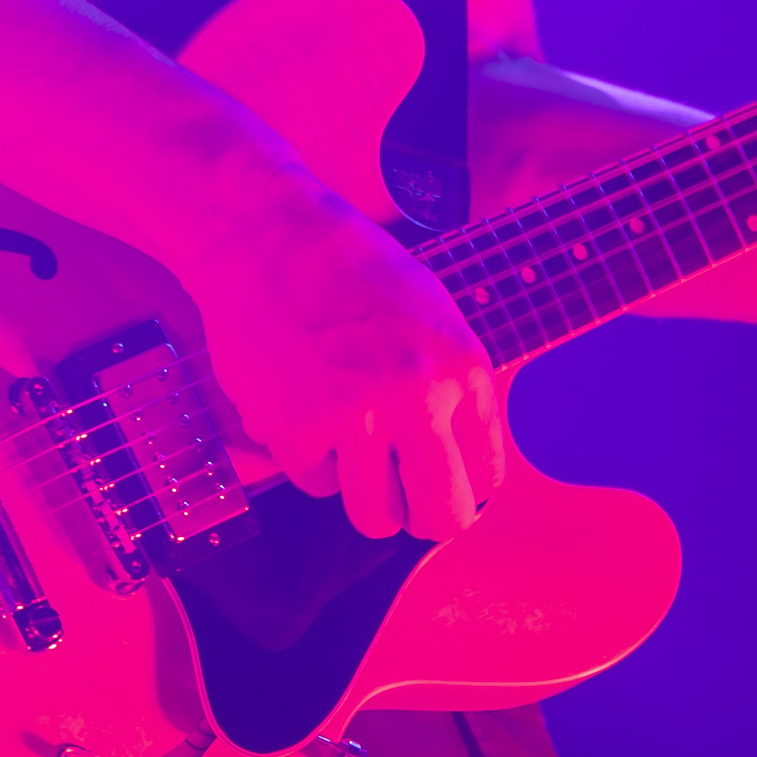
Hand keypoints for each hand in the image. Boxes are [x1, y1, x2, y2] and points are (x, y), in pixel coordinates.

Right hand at [180, 175, 505, 545]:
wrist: (268, 237)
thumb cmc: (351, 271)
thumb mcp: (433, 315)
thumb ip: (452, 387)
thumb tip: (464, 464)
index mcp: (461, 369)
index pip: (488, 476)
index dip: (465, 488)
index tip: (444, 482)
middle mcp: (417, 399)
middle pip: (442, 517)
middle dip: (424, 517)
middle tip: (406, 501)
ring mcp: (355, 419)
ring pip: (376, 519)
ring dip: (364, 496)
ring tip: (352, 453)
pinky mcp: (295, 431)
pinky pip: (316, 484)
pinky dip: (311, 459)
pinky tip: (304, 409)